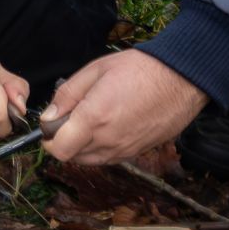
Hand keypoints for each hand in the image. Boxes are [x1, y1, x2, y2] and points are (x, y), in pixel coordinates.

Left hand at [40, 49, 206, 165]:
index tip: (51, 125)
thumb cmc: (140, 68)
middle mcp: (108, 140)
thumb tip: (48, 117)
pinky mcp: (137, 153)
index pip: (59, 150)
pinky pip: (109, 158)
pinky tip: (109, 126)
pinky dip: (101, 149)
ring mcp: (124, 150)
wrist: (181, 79)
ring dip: (82, 147)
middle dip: (65, 141)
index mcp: (94, 118)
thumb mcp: (96, 70)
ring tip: (92, 121)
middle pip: (72, 157)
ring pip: (90, 161)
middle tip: (72, 118)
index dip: (49, 139)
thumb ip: (68, 95)